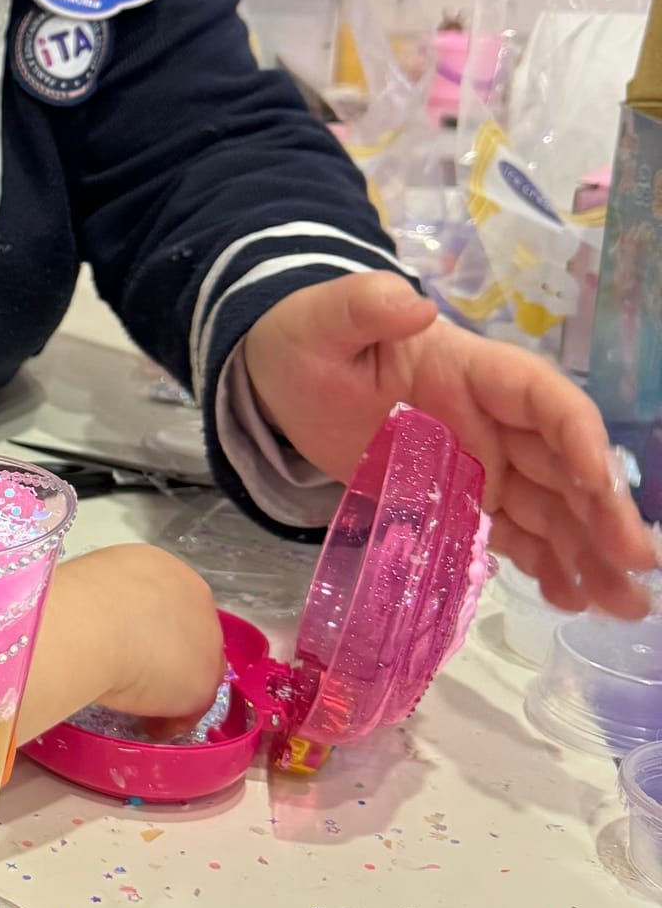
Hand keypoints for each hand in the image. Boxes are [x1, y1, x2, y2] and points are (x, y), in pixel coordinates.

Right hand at [20, 547, 225, 740]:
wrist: (89, 625)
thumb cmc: (75, 602)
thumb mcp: (91, 589)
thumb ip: (108, 604)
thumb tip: (98, 626)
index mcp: (160, 567)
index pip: (164, 602)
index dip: (148, 629)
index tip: (125, 649)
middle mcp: (192, 594)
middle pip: (187, 632)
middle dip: (166, 657)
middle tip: (134, 681)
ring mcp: (207, 636)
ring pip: (193, 668)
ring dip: (170, 689)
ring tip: (138, 709)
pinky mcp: (206, 678)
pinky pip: (191, 705)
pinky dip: (169, 719)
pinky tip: (146, 725)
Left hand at [241, 271, 653, 618]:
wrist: (280, 380)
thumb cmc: (307, 341)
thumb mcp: (322, 319)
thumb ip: (363, 307)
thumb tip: (414, 304)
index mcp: (473, 370)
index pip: (544, 399)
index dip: (578, 436)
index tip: (599, 481)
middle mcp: (493, 420)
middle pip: (564, 464)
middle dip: (604, 510)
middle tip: (638, 561)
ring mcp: (483, 463)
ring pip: (552, 508)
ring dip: (591, 551)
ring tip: (624, 603)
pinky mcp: (461, 499)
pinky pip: (514, 534)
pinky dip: (544, 565)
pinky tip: (573, 599)